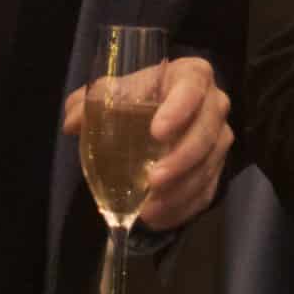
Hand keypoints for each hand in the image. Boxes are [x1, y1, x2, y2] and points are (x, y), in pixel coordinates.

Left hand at [63, 54, 230, 229]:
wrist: (159, 113)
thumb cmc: (138, 97)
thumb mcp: (113, 92)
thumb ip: (90, 103)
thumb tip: (73, 123)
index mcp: (191, 76)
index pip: (192, 87)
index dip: (179, 110)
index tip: (157, 132)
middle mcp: (214, 105)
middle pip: (207, 132)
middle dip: (182, 159)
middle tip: (153, 180)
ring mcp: (219, 139)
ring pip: (208, 166)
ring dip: (181, 191)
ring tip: (149, 208)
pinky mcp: (217, 168)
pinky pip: (207, 191)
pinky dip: (182, 208)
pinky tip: (157, 218)